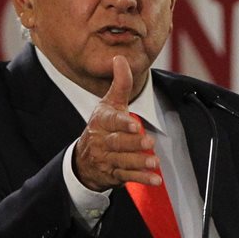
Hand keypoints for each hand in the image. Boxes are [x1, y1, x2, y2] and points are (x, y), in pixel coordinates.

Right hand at [72, 56, 160, 191]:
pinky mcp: (113, 174)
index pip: (111, 121)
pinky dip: (141, 179)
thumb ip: (120, 83)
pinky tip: (155, 179)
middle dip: (132, 144)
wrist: (84, 159)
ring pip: (122, 161)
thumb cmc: (102, 125)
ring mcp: (107, 159)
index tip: (134, 124)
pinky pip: (127, 177)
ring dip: (139, 162)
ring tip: (154, 162)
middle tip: (148, 142)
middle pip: (117, 143)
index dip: (122, 123)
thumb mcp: (109, 104)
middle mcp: (102, 141)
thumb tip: (120, 58)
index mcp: (101, 121)